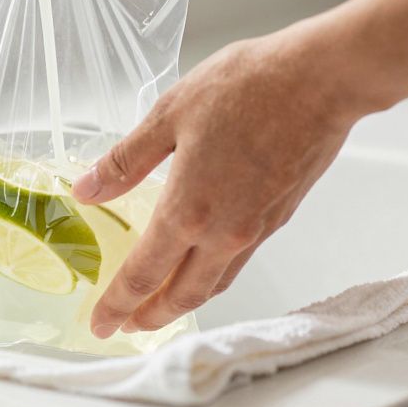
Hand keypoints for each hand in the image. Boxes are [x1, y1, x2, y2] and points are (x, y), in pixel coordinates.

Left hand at [70, 27, 368, 336]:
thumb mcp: (170, 114)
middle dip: (149, 317)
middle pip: (181, 295)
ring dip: (183, 302)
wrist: (320, 80)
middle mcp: (224, 232)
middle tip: (126, 325)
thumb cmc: (248, 87)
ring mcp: (255, 228)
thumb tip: (87, 189)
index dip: (117, 304)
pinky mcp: (278, 216)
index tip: (100, 323)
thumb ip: (126, 160)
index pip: (144, 274)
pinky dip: (213, 275)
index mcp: (189, 209)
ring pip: (214, 283)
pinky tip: (203, 261)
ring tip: (160, 305)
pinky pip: (239, 262)